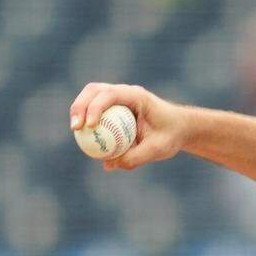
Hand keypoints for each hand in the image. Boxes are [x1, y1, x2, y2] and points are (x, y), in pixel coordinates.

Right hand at [69, 83, 187, 170]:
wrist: (180, 128)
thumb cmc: (172, 136)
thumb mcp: (158, 149)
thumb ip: (136, 157)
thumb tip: (109, 164)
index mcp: (137, 96)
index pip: (110, 94)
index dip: (95, 107)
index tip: (90, 126)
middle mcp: (126, 92)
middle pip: (94, 91)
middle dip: (80, 106)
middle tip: (75, 128)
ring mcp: (118, 97)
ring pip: (91, 97)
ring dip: (79, 110)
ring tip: (76, 131)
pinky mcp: (114, 106)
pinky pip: (95, 110)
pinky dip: (86, 119)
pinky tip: (82, 136)